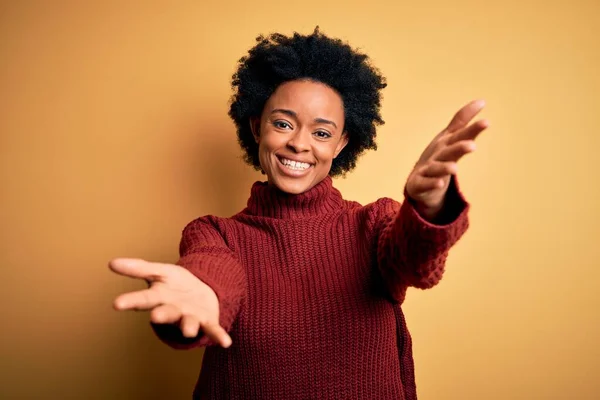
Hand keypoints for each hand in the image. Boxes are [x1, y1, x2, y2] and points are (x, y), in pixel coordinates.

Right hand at [109, 258, 231, 347]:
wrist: (202, 292)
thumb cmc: (176, 284)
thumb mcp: (160, 271)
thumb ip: (139, 268)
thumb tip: (111, 262)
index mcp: (159, 298)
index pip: (142, 299)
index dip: (130, 301)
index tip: (116, 304)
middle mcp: (173, 311)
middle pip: (165, 313)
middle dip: (161, 315)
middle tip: (155, 317)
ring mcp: (190, 317)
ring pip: (188, 323)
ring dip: (188, 326)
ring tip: (188, 330)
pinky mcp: (208, 321)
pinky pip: (213, 330)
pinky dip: (219, 336)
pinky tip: (226, 343)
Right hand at [405, 99, 488, 219]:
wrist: (418, 179)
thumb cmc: (437, 156)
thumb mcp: (449, 138)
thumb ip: (463, 121)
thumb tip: (482, 100)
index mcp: (445, 143)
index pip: (460, 135)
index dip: (472, 129)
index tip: (486, 123)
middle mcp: (437, 154)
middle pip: (449, 150)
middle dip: (458, 147)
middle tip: (472, 146)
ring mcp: (427, 169)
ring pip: (436, 168)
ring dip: (444, 167)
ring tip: (454, 168)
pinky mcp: (419, 183)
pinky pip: (425, 184)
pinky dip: (431, 184)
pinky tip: (439, 184)